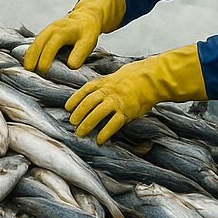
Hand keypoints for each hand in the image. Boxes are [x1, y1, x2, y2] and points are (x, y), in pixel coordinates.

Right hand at [25, 0, 125, 72]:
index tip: (43, 70)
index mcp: (64, 30)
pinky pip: (36, 41)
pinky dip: (32, 50)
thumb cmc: (88, 31)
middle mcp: (53, 27)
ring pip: (36, 41)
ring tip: (27, 67)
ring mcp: (48, 28)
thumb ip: (80, 53)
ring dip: (30, 54)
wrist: (86, 16)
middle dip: (33, 56)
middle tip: (29, 70)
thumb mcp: (88, 41)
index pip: (52, 45)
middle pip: (39, 42)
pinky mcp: (46, 32)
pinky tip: (29, 60)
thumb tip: (71, 66)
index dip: (46, 58)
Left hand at [65, 44, 206, 142]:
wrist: (150, 79)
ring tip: (80, 133)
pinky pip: (113, 123)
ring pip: (97, 113)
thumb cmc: (132, 80)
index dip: (74, 99)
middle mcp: (108, 92)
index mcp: (103, 83)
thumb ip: (102, 87)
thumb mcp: (113, 78)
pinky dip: (105, 132)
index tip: (67, 107)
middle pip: (88, 103)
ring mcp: (116, 101)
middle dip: (78, 114)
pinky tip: (99, 139)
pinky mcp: (126, 111)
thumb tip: (90, 96)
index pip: (84, 90)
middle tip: (72, 123)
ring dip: (87, 124)